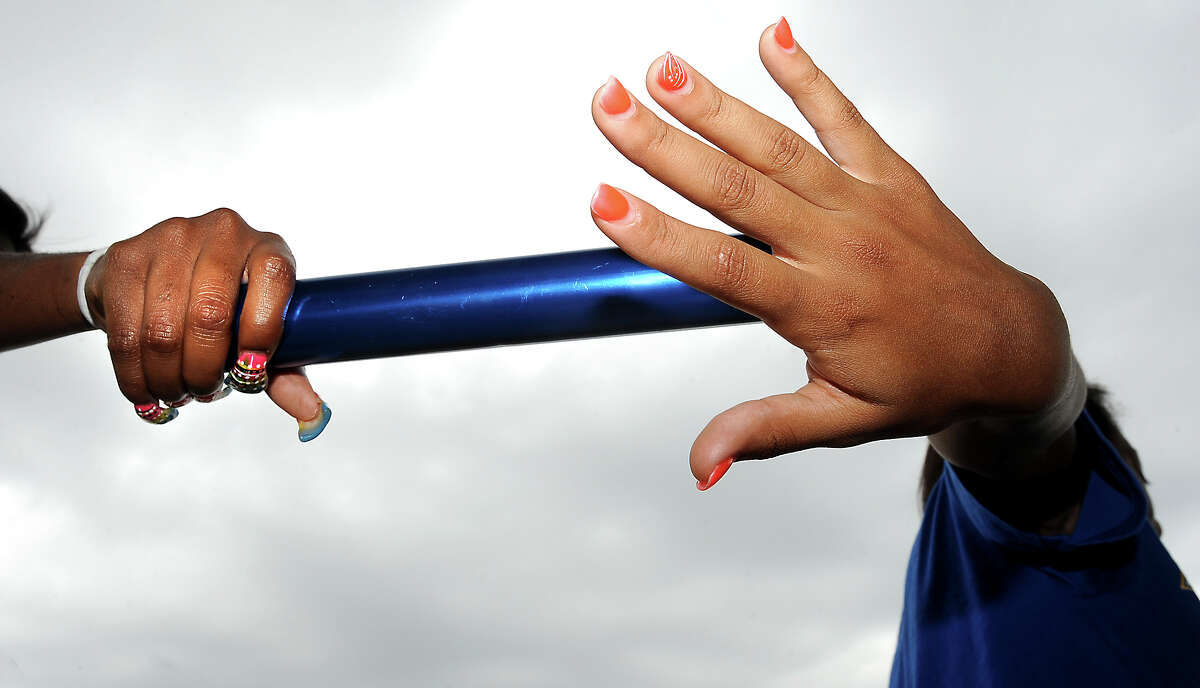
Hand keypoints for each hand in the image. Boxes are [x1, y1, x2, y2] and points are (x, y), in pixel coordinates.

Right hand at [84, 208, 330, 439]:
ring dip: (170, 379)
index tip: (251, 372)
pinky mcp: (126, 257)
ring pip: (164, 330)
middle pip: (211, 314)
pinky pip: (125, 332)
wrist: (156, 277)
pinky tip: (147, 389)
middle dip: (206, 371)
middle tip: (206, 392)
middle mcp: (222, 232)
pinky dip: (137, 376)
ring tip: (178, 392)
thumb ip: (285, 371)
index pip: (275, 276)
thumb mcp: (260, 332)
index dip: (264, 330)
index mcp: (267, 247)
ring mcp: (170, 238)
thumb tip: (311, 413)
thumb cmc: (221, 307)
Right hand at [588, 19, 1073, 487]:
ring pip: (780, 146)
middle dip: (665, 146)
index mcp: (820, 308)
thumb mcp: (843, 422)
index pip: (725, 268)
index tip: (603, 201)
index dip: (660, 235)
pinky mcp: (888, 173)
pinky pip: (844, 116)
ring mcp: (864, 201)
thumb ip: (765, 430)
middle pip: (738, 191)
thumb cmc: (922, 382)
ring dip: (718, 104)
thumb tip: (701, 465)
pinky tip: (772, 35)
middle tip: (606, 105)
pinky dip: (808, 76)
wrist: (1007, 343)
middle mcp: (838, 245)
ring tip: (662, 68)